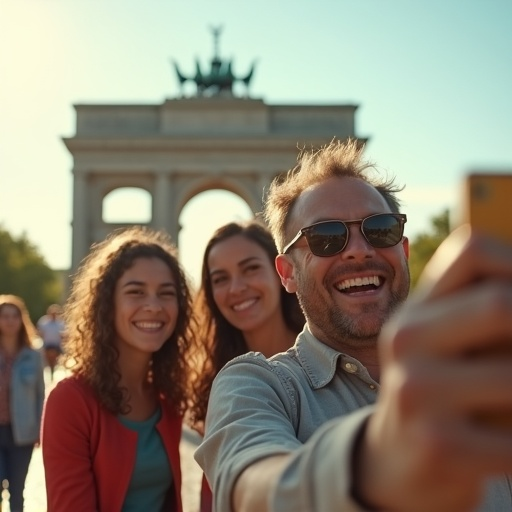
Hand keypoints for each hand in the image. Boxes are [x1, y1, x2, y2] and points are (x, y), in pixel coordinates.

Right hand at [356, 226, 511, 511]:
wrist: (396, 461)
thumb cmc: (436, 393)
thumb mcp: (442, 344)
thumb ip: (479, 311)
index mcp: (415, 309)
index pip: (472, 249)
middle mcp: (407, 339)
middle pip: (502, 304)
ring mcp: (416, 390)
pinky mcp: (439, 443)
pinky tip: (510, 439)